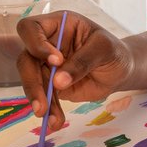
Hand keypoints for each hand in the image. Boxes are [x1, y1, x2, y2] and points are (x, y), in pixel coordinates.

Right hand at [16, 10, 133, 130]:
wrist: (120, 71)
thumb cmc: (113, 51)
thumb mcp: (104, 49)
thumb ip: (83, 61)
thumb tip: (58, 81)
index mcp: (58, 25)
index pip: (30, 28)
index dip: (36, 43)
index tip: (55, 60)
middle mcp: (46, 43)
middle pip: (25, 59)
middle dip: (32, 82)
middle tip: (42, 102)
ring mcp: (45, 65)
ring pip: (31, 81)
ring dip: (40, 101)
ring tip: (51, 118)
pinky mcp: (49, 84)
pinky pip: (43, 97)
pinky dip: (49, 110)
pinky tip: (56, 122)